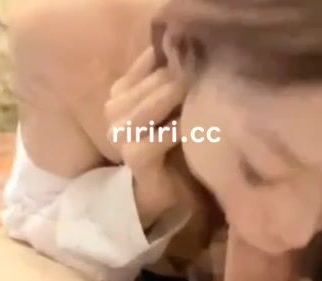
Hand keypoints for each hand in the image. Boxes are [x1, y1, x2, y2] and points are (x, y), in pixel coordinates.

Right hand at [104, 47, 187, 227]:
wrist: (165, 192)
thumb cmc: (174, 146)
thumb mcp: (172, 108)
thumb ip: (172, 80)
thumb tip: (189, 47)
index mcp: (121, 93)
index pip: (147, 63)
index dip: (173, 55)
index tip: (199, 49)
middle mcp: (114, 111)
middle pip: (151, 83)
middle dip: (179, 75)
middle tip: (207, 67)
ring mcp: (120, 135)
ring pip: (150, 106)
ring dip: (178, 97)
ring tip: (203, 88)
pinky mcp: (134, 157)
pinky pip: (158, 138)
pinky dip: (178, 129)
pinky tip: (197, 123)